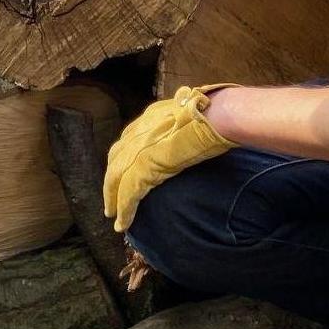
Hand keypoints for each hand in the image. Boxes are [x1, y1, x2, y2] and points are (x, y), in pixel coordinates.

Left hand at [103, 84, 234, 232]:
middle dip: (112, 178)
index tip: (122, 168)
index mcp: (152, 116)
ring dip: (113, 197)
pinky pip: (129, 193)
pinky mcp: (145, 166)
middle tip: (110, 197)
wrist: (217, 115)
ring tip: (113, 215)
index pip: (130, 138)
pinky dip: (124, 209)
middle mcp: (141, 129)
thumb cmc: (216, 111)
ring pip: (116, 177)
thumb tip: (190, 104)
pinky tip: (123, 224)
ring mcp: (140, 147)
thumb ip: (186, 112)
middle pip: (117, 157)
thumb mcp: (195, 107)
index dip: (124, 156)